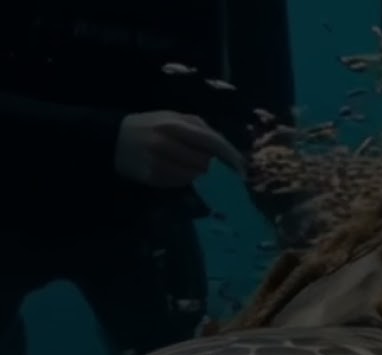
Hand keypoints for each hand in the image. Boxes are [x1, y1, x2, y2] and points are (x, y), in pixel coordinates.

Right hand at [114, 111, 245, 187]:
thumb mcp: (173, 117)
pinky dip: (184, 179)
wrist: (114, 139)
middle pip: (204, 162)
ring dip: (200, 174)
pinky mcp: (151, 177)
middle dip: (213, 167)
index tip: (242, 167)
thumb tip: (224, 148)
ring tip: (193, 168)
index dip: (230, 155)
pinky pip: (178, 183)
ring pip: (193, 175)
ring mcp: (157, 161)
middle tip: (215, 168)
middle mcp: (166, 143)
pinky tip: (178, 173)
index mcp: (175, 125)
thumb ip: (199, 128)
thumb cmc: (150, 126)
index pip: (212, 141)